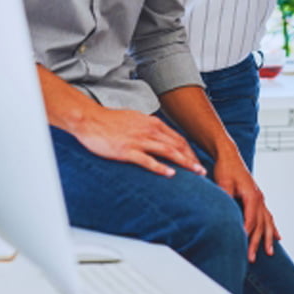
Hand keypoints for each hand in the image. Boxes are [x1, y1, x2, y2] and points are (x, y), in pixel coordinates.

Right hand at [74, 106, 205, 177]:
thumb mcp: (136, 119)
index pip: (178, 138)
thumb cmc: (111, 120)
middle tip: (203, 171)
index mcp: (153, 123)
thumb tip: (160, 136)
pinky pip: (147, 160)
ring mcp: (138, 140)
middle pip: (177, 146)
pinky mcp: (126, 150)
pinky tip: (171, 174)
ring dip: (184, 162)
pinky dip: (160, 167)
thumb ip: (150, 128)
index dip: (190, 151)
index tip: (197, 161)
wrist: (90, 119)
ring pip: (168, 151)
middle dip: (192, 158)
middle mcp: (149, 131)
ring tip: (196, 173)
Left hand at [213, 152, 280, 261]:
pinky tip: (276, 237)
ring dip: (267, 238)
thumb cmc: (226, 168)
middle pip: (260, 224)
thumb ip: (226, 199)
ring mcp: (260, 198)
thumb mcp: (223, 183)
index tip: (241, 247)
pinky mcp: (257, 198)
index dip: (246, 234)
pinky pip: (268, 216)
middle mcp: (259, 198)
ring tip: (269, 252)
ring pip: (266, 222)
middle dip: (257, 242)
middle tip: (251, 258)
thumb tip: (225, 215)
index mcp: (252, 196)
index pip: (251, 220)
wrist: (229, 156)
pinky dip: (272, 228)